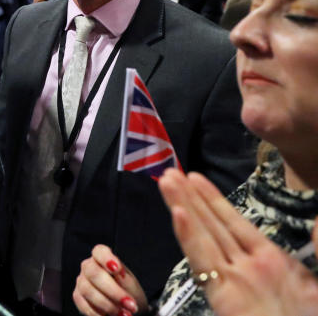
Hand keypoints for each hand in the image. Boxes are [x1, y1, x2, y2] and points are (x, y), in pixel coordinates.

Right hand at [73, 245, 146, 315]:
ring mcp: (81, 282)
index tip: (117, 269)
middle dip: (113, 291)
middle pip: (94, 274)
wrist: (125, 307)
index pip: (99, 251)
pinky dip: (99, 314)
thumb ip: (125, 280)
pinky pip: (85, 306)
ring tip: (124, 314)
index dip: (106, 258)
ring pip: (88, 291)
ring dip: (108, 305)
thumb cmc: (128, 291)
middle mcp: (88, 267)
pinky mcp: (78, 298)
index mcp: (102, 258)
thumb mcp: (131, 285)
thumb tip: (119, 274)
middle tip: (130, 304)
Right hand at [158, 169, 317, 315]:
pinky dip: (189, 235)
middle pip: (213, 223)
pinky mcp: (224, 296)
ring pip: (204, 233)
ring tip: (167, 179)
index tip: (195, 177)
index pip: (235, 223)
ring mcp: (235, 280)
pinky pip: (203, 259)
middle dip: (190, 196)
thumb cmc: (308, 315)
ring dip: (183, 204)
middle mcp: (249, 267)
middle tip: (169, 171)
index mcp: (272, 263)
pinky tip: (178, 214)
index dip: (214, 200)